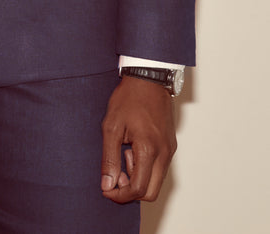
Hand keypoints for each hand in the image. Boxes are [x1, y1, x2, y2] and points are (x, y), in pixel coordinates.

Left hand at [100, 75, 176, 202]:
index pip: (139, 189)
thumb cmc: (129, 99)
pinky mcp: (170, 146)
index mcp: (149, 150)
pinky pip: (159, 168)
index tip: (106, 189)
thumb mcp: (111, 127)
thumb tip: (107, 184)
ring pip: (156, 181)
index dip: (120, 195)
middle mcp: (164, 154)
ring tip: (124, 154)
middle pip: (150, 192)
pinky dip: (145, 168)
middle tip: (115, 173)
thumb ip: (109, 158)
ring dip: (138, 177)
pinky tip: (133, 149)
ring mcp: (169, 150)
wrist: (148, 80)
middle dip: (130, 190)